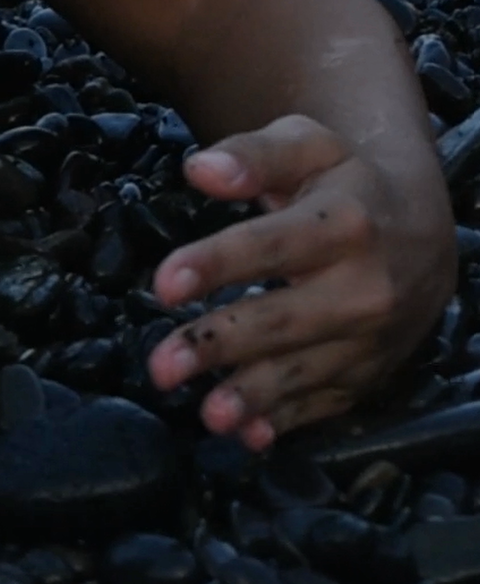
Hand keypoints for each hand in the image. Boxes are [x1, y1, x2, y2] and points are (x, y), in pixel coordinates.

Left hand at [145, 115, 454, 450]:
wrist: (422, 226)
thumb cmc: (343, 182)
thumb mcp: (306, 146)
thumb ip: (253, 155)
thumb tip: (200, 170)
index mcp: (346, 223)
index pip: (271, 245)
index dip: (217, 264)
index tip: (163, 284)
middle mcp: (366, 286)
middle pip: (284, 319)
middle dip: (220, 346)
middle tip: (161, 367)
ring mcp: (371, 337)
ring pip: (305, 370)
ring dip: (254, 397)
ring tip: (208, 416)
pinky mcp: (369, 372)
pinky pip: (326, 402)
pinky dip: (288, 422)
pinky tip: (250, 437)